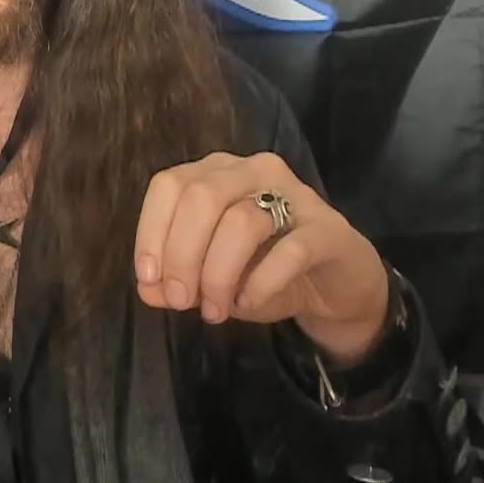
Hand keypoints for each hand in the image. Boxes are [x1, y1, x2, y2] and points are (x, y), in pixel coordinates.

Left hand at [134, 151, 389, 363]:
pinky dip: (261, 283)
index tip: (150, 279)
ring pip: (242, 222)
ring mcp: (296, 195)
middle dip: (182, 255)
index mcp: (217, 173)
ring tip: (215, 311)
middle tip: (181, 300)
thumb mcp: (210, 279)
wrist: (336, 285)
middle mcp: (254, 171)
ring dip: (218, 274)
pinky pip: (289, 251)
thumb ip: (176, 281)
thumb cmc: (265, 270)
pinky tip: (249, 304)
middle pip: (202, 198)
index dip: (151, 232)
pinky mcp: (328, 229)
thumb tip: (147, 289)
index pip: (170, 185)